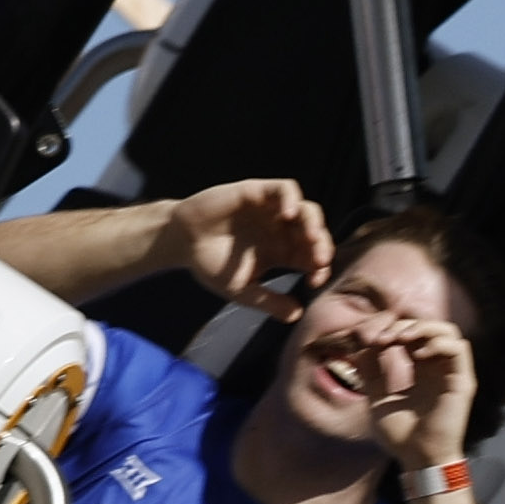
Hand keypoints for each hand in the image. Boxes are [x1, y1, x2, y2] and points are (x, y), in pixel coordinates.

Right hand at [168, 177, 335, 318]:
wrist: (182, 242)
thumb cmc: (211, 265)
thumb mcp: (241, 290)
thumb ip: (268, 301)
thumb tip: (297, 314)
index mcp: (283, 253)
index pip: (313, 258)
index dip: (320, 269)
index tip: (314, 281)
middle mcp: (282, 230)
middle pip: (315, 234)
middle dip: (322, 246)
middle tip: (319, 260)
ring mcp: (272, 210)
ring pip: (307, 210)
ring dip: (314, 223)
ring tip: (311, 239)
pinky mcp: (257, 192)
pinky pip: (285, 188)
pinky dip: (292, 199)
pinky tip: (288, 215)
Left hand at [346, 306, 479, 468]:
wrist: (417, 459)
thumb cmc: (400, 434)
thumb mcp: (376, 395)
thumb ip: (370, 369)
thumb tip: (360, 342)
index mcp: (421, 368)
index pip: (411, 332)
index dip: (391, 327)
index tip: (368, 339)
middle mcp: (438, 367)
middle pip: (429, 326)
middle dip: (404, 324)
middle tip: (383, 337)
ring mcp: (452, 373)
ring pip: (449, 331)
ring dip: (423, 327)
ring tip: (400, 338)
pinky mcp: (463, 382)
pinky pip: (459, 349)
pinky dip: (439, 343)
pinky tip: (418, 354)